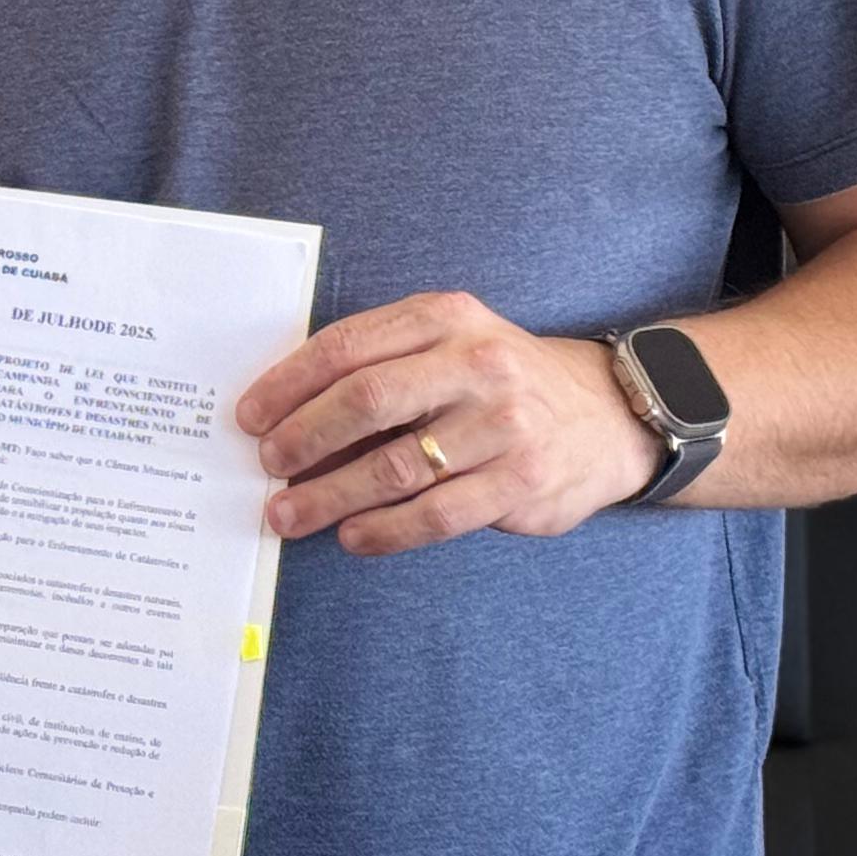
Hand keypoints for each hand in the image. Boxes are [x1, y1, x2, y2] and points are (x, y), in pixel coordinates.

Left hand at [236, 293, 662, 555]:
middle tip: (266, 465)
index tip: (250, 416)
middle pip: (366, 400)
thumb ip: (381, 364)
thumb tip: (289, 416)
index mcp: (446, 318)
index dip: (288, 383)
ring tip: (289, 515)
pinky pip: (438, 514)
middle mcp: (477, 364)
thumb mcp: (450, 343)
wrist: (607, 414)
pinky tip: (353, 537)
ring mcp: (504, 425)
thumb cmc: (500, 381)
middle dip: (303, 437)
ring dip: (330, 496)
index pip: (348, 346)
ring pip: (397, 466)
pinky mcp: (522, 482)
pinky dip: (386, 530)